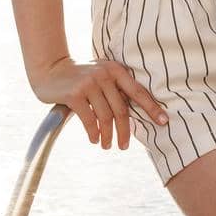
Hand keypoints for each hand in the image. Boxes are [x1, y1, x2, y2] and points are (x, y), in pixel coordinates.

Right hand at [30, 56, 168, 150]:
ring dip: (108, 135)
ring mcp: (89, 83)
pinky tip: (94, 139)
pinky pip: (88, 119)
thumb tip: (136, 114)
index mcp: (116, 70)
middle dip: (125, 131)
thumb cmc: (81, 77)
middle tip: (125, 146)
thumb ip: (116, 88)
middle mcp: (104, 75)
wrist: (51, 69)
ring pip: (105, 117)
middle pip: (121, 109)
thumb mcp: (101, 74)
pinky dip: (93, 132)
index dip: (152, 108)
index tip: (163, 122)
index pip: (138, 91)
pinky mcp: (74, 94)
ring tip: (107, 145)